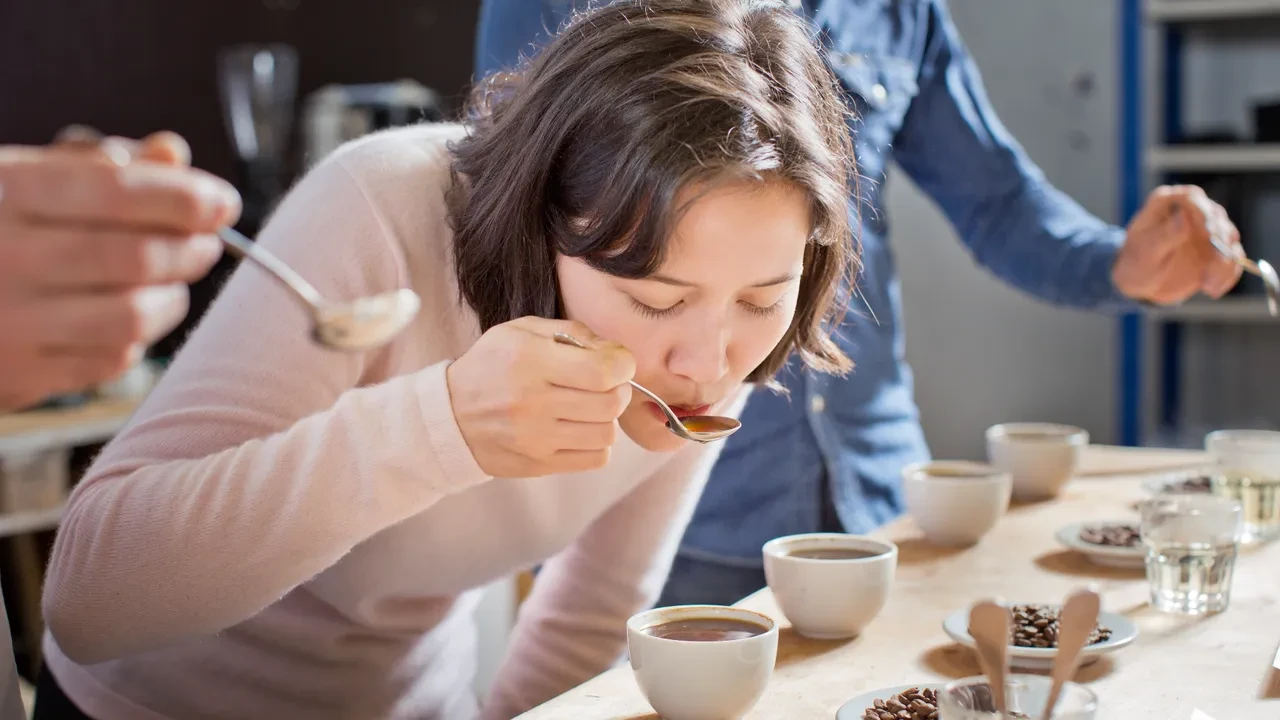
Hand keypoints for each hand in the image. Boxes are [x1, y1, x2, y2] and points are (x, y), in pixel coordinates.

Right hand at [0, 130, 240, 409]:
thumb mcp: (28, 179)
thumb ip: (100, 163)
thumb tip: (172, 152)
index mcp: (5, 193)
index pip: (116, 192)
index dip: (184, 198)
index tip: (223, 203)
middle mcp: (4, 257)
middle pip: (136, 258)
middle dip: (191, 250)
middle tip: (206, 244)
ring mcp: (10, 321)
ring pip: (134, 316)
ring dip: (173, 297)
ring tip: (173, 282)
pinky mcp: (21, 375)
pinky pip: (112, 359)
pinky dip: (139, 337)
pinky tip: (130, 317)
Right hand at [446, 318, 634, 477]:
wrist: (449, 415)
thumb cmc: (491, 366)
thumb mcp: (521, 331)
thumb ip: (571, 332)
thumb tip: (614, 352)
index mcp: (531, 361)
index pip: (603, 371)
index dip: (623, 365)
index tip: (616, 362)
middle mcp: (533, 402)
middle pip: (611, 403)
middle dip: (619, 389)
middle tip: (605, 384)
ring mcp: (536, 438)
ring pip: (606, 433)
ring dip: (606, 418)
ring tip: (589, 407)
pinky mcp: (539, 464)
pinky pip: (595, 459)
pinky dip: (597, 444)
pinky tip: (580, 429)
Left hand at [1112, 184, 1242, 304]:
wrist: (1140, 283)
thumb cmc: (1135, 263)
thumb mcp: (1146, 252)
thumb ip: (1165, 235)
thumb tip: (1185, 217)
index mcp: (1166, 203)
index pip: (1191, 197)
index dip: (1203, 212)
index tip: (1208, 233)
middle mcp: (1191, 211)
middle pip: (1216, 216)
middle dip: (1220, 239)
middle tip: (1216, 262)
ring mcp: (1207, 229)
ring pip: (1229, 237)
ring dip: (1225, 261)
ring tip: (1208, 285)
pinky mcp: (1217, 249)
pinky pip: (1232, 258)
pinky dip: (1228, 274)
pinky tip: (1213, 290)